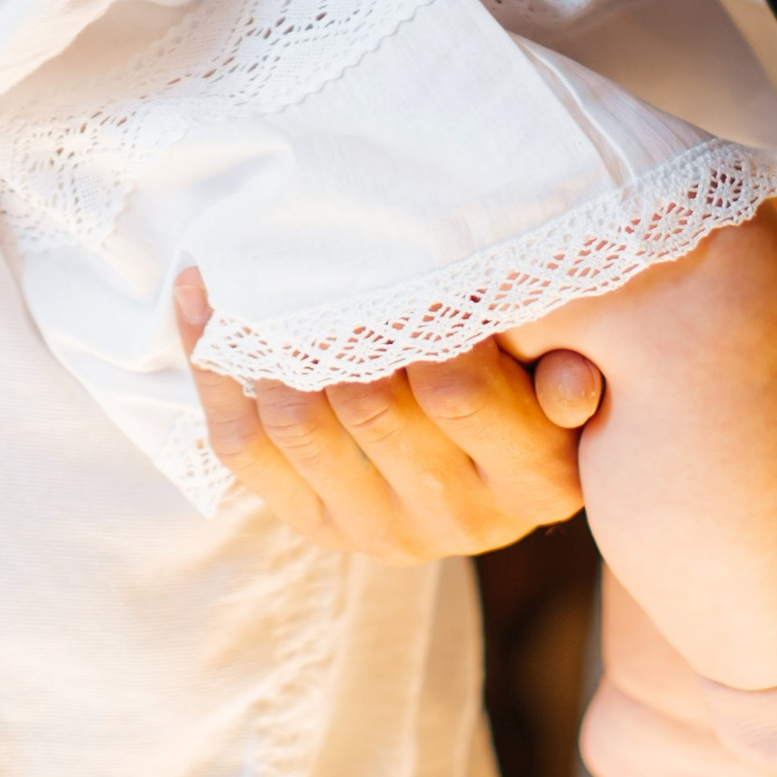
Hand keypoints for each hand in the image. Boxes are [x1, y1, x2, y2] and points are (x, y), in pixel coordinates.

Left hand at [176, 270, 602, 558]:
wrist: (501, 476)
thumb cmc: (541, 390)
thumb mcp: (573, 378)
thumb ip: (567, 371)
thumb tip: (570, 377)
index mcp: (532, 481)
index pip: (459, 394)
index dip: (425, 319)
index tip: (402, 254)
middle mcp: (455, 521)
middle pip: (369, 407)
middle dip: (336, 320)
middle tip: (310, 246)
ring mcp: (376, 529)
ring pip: (297, 425)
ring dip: (266, 340)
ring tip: (249, 264)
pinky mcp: (316, 525)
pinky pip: (243, 448)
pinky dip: (213, 369)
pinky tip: (202, 299)